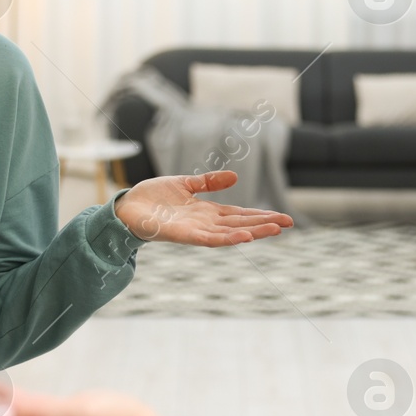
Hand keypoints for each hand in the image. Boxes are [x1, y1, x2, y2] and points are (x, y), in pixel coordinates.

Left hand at [113, 170, 292, 244]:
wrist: (126, 207)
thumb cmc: (152, 197)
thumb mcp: (185, 184)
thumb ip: (208, 182)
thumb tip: (235, 176)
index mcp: (207, 211)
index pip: (240, 214)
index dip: (261, 216)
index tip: (283, 218)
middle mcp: (205, 223)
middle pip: (241, 223)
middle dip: (264, 224)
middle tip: (289, 224)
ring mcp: (195, 231)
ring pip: (230, 233)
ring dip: (253, 232)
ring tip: (274, 229)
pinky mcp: (183, 235)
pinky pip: (209, 239)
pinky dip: (227, 238)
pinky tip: (243, 236)